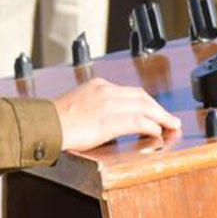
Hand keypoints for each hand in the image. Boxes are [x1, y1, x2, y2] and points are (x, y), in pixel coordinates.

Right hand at [52, 77, 180, 151]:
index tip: (154, 110)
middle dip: (158, 108)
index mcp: (98, 86)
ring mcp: (109, 105)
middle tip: (170, 118)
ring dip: (161, 116)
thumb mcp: (78, 105)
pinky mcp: (110, 121)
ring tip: (171, 125)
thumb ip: (95, 108)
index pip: (129, 91)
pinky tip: (157, 132)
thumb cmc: (56, 120)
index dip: (146, 102)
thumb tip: (107, 121)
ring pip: (144, 107)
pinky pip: (138, 121)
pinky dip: (151, 126)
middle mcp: (106, 91)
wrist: (45, 125)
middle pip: (141, 96)